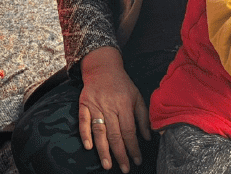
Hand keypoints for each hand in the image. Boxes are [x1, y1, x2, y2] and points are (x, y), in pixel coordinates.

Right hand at [78, 47, 150, 173]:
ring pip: (99, 131)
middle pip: (115, 134)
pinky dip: (85, 134)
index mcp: (124, 104)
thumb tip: (148, 137)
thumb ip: (143, 117)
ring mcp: (95, 105)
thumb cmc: (122, 84)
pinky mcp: (83, 103)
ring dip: (103, 150)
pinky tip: (88, 147)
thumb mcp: (137, 96)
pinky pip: (83, 121)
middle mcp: (109, 106)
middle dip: (120, 154)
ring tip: (107, 165)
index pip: (129, 131)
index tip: (137, 160)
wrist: (102, 67)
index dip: (133, 147)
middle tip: (124, 169)